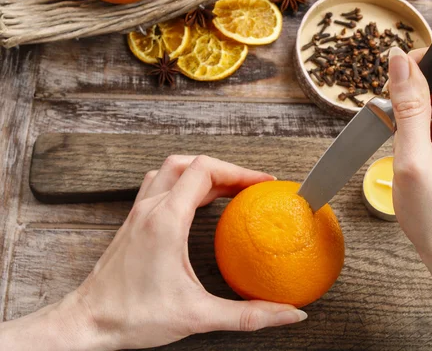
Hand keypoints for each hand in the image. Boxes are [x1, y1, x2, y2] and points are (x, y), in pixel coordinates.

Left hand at [16, 156, 305, 350]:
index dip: (239, 171)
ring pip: (171, 170)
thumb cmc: (131, 316)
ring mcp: (138, 213)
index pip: (205, 171)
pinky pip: (159, 185)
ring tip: (227, 188)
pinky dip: (182, 184)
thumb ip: (248, 315)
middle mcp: (150, 208)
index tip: (262, 182)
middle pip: (191, 164)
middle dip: (225, 169)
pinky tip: (194, 203)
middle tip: (249, 185)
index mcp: (166, 221)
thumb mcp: (198, 316)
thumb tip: (289, 314)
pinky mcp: (133, 223)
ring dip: (201, 172)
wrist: (86, 322)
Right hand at [388, 47, 431, 269]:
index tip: (396, 79)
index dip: (426, 62)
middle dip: (419, 92)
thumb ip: (407, 106)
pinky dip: (428, 128)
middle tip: (395, 118)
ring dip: (421, 112)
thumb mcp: (413, 160)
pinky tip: (415, 149)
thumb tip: (400, 60)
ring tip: (405, 142)